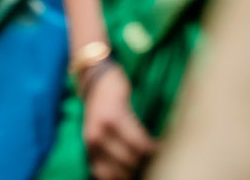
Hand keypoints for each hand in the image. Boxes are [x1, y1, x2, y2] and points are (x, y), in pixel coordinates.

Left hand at [78, 61, 155, 179]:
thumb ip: (112, 155)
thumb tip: (134, 174)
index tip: (142, 174)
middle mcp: (93, 141)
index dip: (127, 178)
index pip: (107, 176)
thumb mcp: (103, 137)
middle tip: (154, 163)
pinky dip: (152, 147)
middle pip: (124, 171)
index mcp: (91, 149)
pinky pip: (139, 142)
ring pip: (133, 158)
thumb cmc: (107, 112)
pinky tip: (159, 145)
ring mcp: (102, 128)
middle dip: (142, 169)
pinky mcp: (114, 116)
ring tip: (158, 154)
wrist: (98, 80)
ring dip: (150, 159)